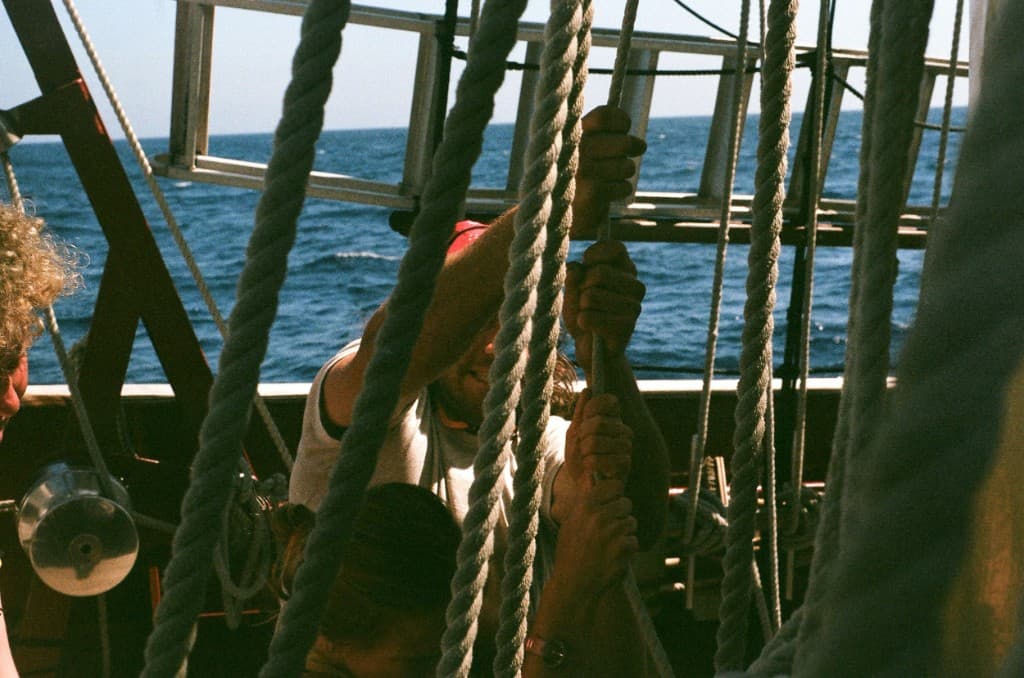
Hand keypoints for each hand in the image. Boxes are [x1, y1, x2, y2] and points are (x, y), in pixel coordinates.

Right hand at [552, 474, 638, 595]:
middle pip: (626, 504)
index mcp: (585, 506)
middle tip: (607, 531)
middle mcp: (598, 516)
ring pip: (632, 522)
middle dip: (620, 516)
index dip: (615, 495)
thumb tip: (590, 474)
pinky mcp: (624, 549)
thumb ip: (585, 498)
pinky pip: (634, 541)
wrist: (574, 584)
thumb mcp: (571, 521)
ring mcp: (612, 532)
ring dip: (624, 534)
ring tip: (608, 546)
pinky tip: (612, 557)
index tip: (610, 504)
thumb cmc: (571, 550)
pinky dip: (627, 550)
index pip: (614, 485)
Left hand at [563, 240, 644, 372]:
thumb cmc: (583, 314)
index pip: (615, 247)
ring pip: (590, 296)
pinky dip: (581, 322)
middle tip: (584, 300)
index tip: (585, 266)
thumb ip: (573, 277)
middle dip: (582, 287)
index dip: (593, 255)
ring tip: (588, 315)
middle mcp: (636, 286)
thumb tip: (575, 269)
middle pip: (598, 272)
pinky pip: (589, 317)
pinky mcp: (627, 327)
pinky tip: (590, 329)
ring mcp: (634, 306)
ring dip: (580, 308)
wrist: (593, 352)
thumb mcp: (572, 291)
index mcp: (627, 270)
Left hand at [564, 389, 633, 484]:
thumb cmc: (580, 458)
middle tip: (582, 446)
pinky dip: (590, 464)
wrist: (582, 485)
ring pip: (596, 441)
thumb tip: (588, 390)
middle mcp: (623, 430)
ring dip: (585, 452)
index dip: (591, 410)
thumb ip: (580, 412)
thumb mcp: (574, 433)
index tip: (583, 423)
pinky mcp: (625, 464)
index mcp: (613, 419)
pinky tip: (591, 468)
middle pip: (597, 422)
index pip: (609, 400)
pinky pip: (602, 458)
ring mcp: (626, 446)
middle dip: (582, 436)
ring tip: (586, 458)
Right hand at [571, 106, 645, 238]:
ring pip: (627, 166)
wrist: (553, 216)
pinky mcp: (593, 192)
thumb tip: (637, 141)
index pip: (604, 116)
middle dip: (633, 147)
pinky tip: (606, 194)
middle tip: (636, 150)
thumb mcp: (579, 152)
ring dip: (624, 173)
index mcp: (572, 135)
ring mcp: (584, 171)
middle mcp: (575, 150)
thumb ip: (600, 138)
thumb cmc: (573, 179)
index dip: (621, 120)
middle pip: (623, 142)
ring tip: (610, 177)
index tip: (624, 128)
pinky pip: (624, 186)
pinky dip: (620, 190)